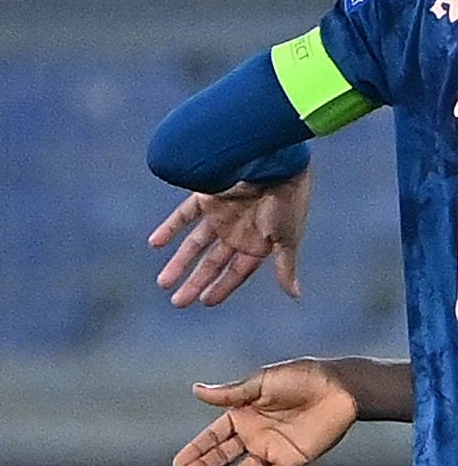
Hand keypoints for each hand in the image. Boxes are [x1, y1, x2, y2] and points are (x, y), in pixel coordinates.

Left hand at [149, 168, 312, 306]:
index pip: (236, 272)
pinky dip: (169, 228)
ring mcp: (222, 215)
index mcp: (258, 243)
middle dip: (196, 282)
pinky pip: (183, 215)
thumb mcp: (287, 239)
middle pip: (212, 262)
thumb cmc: (288, 202)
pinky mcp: (207, 198)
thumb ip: (285, 267)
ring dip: (179, 262)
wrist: (276, 163)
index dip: (221, 287)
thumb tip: (295, 295)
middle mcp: (238, 232)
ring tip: (163, 282)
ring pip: (195, 244)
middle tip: (177, 302)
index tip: (205, 302)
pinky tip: (154, 243)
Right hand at [174, 359, 357, 465]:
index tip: (179, 462)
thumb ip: (231, 393)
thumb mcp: (263, 382)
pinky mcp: (291, 459)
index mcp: (245, 412)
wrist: (340, 389)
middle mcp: (255, 432)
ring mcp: (272, 448)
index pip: (214, 434)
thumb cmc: (302, 378)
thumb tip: (196, 390)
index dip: (197, 448)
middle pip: (224, 454)